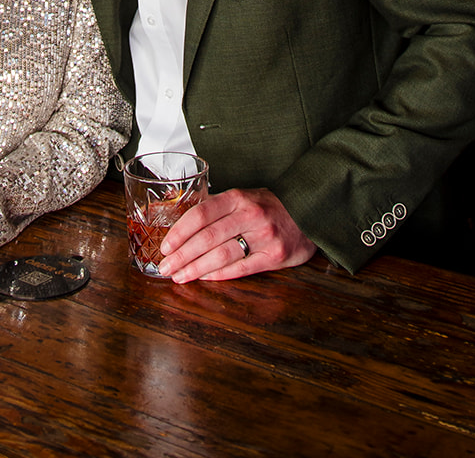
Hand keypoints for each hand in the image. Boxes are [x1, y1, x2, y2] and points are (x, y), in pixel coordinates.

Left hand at [157, 187, 316, 282]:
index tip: (165, 245)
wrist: (309, 212)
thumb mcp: (245, 197)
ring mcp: (263, 236)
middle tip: (166, 266)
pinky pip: (241, 268)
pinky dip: (219, 274)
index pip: (201, 214)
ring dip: (196, 268)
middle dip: (182, 255)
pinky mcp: (275, 256)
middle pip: (207, 238)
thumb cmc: (270, 206)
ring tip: (180, 276)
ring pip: (221, 255)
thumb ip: (219, 208)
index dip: (180, 232)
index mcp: (238, 197)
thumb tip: (183, 226)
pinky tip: (205, 278)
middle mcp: (250, 215)